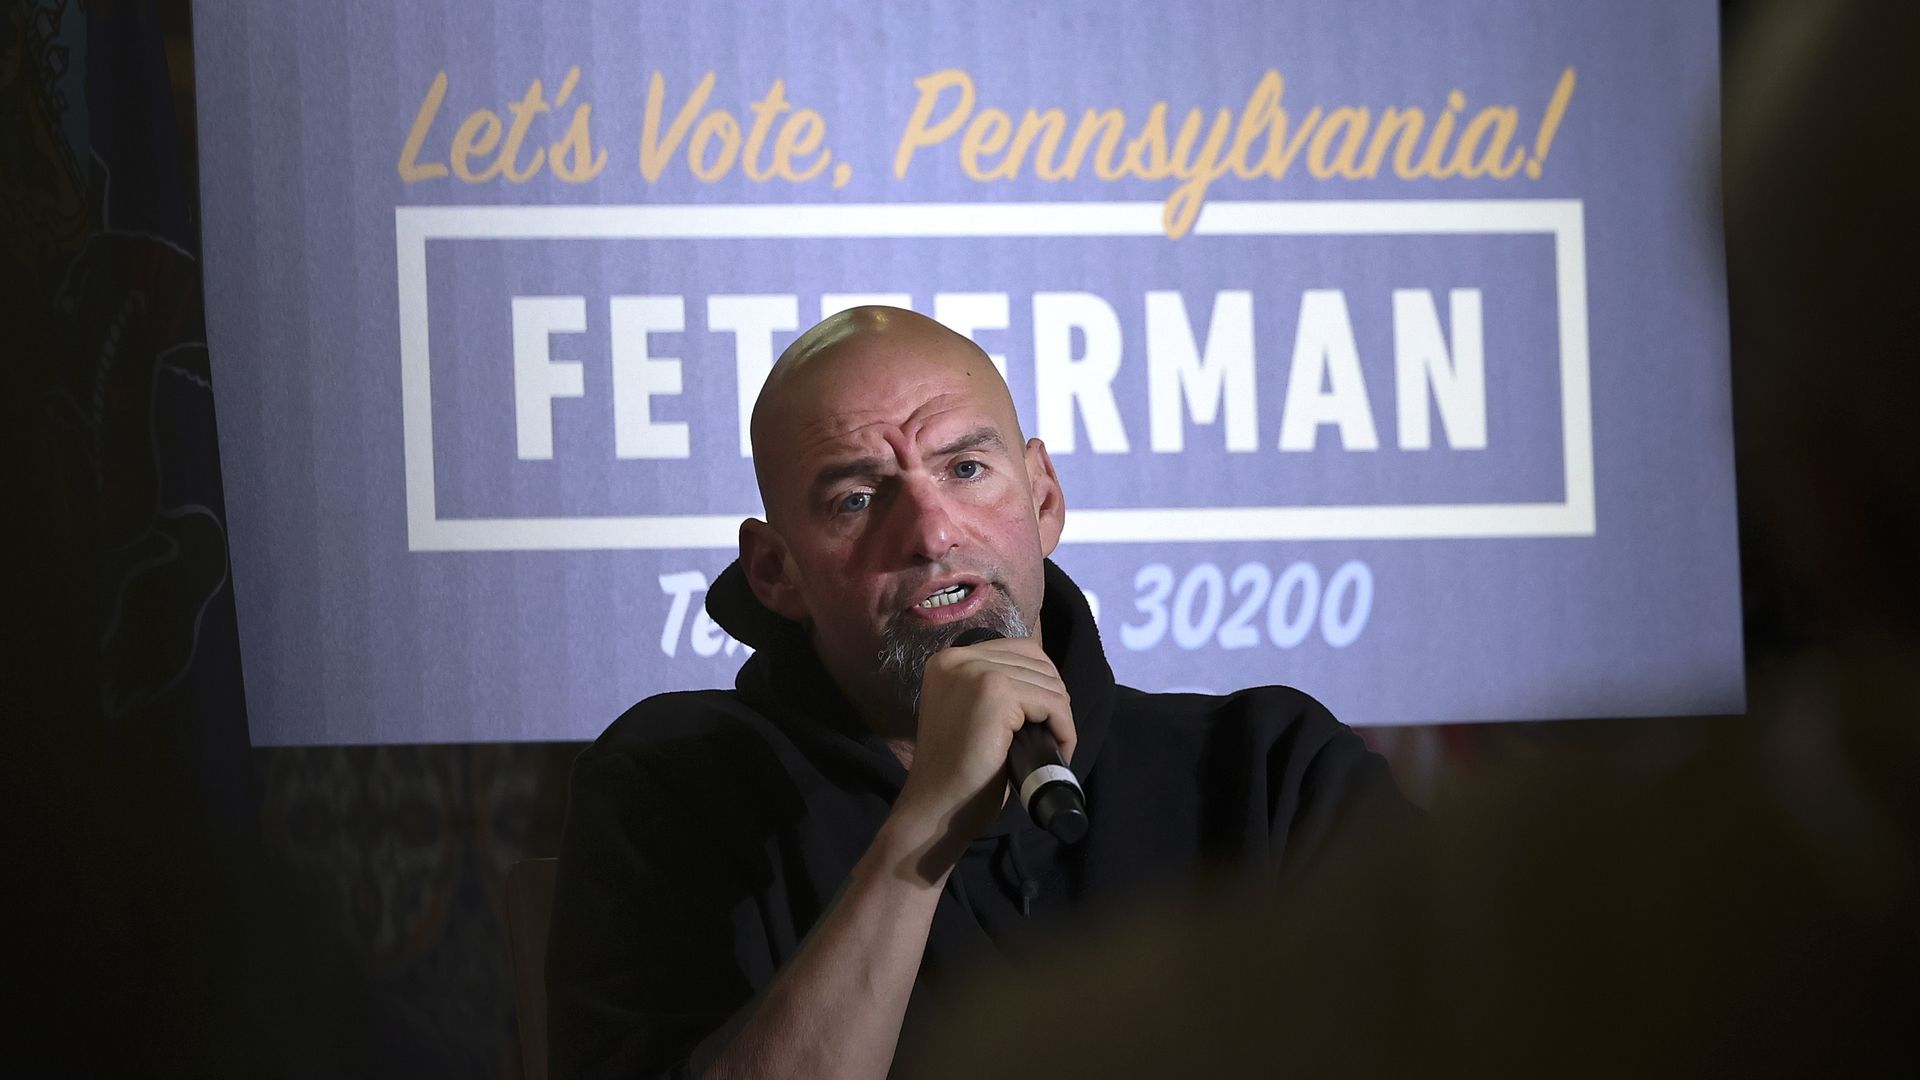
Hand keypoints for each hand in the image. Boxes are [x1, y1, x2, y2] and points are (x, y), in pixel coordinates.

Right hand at [888, 636, 1074, 877]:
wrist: (938, 806)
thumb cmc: (958, 770)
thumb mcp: (972, 715)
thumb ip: (995, 691)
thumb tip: (1046, 684)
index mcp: (950, 660)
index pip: (1019, 649)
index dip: (1042, 682)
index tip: (1044, 718)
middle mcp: (958, 657)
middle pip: (1037, 662)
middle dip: (1054, 700)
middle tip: (1051, 737)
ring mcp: (975, 672)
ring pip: (1048, 683)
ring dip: (1061, 717)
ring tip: (1054, 747)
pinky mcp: (995, 693)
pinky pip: (1053, 703)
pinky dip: (1065, 728)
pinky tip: (1059, 750)